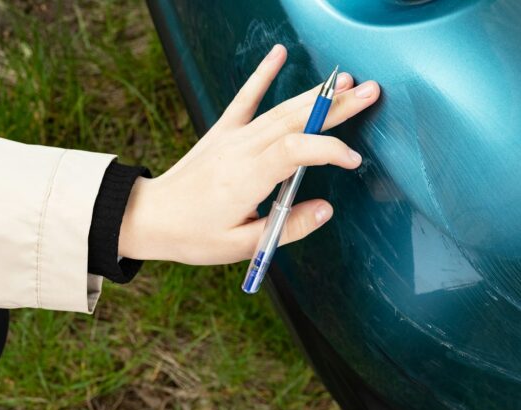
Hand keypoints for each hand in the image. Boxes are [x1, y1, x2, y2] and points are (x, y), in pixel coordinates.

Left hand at [118, 44, 380, 264]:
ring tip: (349, 82)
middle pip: (295, 121)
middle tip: (370, 91)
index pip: (296, 150)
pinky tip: (279, 53)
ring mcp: (232, 136)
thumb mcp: (244, 246)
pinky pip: (245, 97)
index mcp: (247, 178)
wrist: (150, 217)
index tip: (353, 160)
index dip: (328, 150)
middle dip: (336, 106)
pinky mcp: (222, 131)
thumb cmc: (194, 235)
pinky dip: (262, 74)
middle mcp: (242, 150)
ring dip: (316, 95)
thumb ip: (287, 227)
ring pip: (280, 109)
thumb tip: (325, 210)